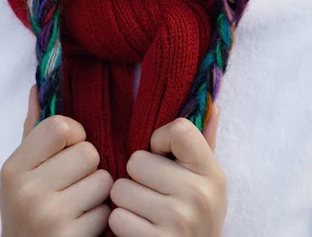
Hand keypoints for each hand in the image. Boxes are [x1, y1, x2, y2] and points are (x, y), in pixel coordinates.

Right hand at [0, 85, 112, 236]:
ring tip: (79, 200)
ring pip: (103, 179)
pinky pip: (107, 211)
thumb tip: (37, 87)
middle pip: (88, 152)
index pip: (60, 126)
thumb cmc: (25, 206)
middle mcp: (28, 191)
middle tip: (72, 180)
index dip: (73, 134)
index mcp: (14, 168)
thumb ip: (32, 128)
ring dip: (97, 190)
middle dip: (88, 165)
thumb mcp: (21, 170)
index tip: (68, 148)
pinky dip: (100, 216)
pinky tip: (82, 222)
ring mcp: (50, 217)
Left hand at [109, 104, 226, 235]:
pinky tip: (141, 229)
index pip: (179, 129)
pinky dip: (123, 225)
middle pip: (137, 160)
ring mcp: (178, 221)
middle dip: (137, 177)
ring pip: (120, 189)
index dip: (160, 139)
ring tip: (146, 212)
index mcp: (212, 172)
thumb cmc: (195, 213)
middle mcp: (198, 195)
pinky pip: (116, 217)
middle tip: (153, 193)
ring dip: (127, 201)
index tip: (164, 157)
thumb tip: (214, 105)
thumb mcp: (207, 180)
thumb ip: (204, 142)